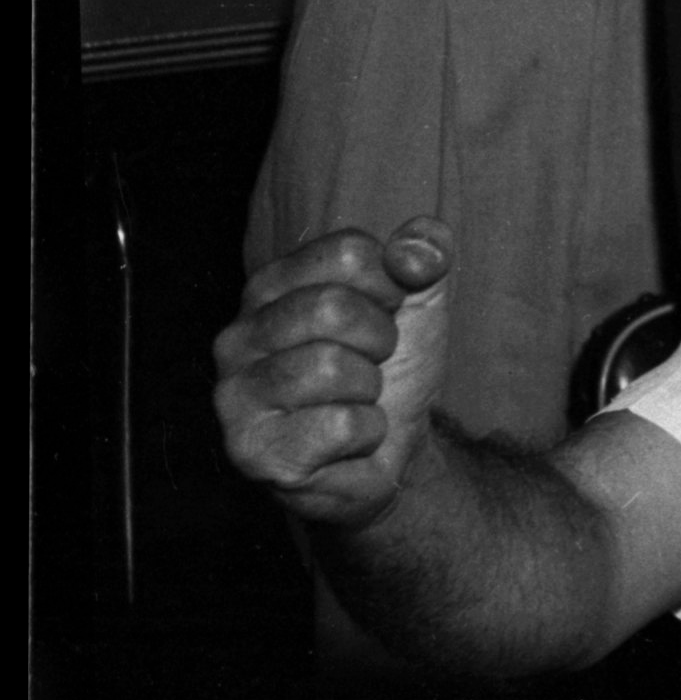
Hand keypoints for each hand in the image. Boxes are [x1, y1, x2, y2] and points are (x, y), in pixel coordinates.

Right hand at [216, 221, 456, 527]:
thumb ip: (426, 256)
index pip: (347, 252)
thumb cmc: (391, 367)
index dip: (390, 285)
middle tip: (371, 362)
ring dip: (370, 388)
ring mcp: (235, 397)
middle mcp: (236, 338)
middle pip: (332, 307)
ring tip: (355, 399)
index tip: (385, 312)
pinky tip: (346, 440)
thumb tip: (420, 246)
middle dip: (379, 339)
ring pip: (331, 367)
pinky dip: (367, 432)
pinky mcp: (252, 453)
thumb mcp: (420, 302)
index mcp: (269, 289)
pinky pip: (341, 426)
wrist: (392, 449)